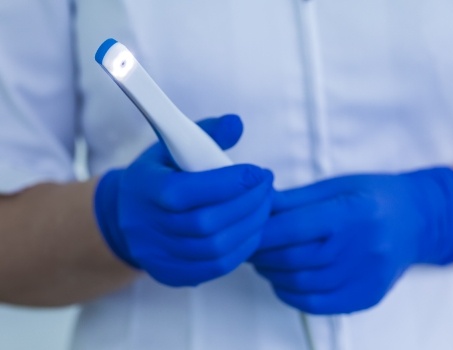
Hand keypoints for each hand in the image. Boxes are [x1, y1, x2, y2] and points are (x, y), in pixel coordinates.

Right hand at [94, 114, 273, 286]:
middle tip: (267, 187)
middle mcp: (146, 227)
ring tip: (265, 206)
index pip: (185, 192)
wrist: (126, 216)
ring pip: (214, 249)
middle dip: (247, 204)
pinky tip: (253, 229)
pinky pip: (215, 268)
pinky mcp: (171, 274)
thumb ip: (206, 133)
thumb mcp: (172, 146)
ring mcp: (158, 255)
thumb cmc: (158, 176)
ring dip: (250, 227)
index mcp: (144, 189)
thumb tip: (236, 124)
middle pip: (205, 223)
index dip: (227, 183)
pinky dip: (242, 249)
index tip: (257, 172)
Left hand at [251, 167, 452, 313]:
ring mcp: (365, 277)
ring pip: (300, 284)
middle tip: (248, 246)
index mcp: (351, 213)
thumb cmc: (373, 196)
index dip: (261, 232)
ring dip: (272, 274)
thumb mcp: (335, 186)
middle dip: (261, 254)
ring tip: (263, 261)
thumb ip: (295, 200)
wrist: (417, 220)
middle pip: (293, 259)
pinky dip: (291, 294)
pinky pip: (317, 305)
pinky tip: (283, 280)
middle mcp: (360, 248)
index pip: (293, 228)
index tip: (245, 230)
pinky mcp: (366, 297)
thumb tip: (257, 206)